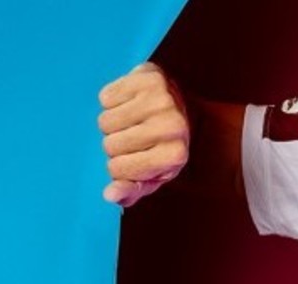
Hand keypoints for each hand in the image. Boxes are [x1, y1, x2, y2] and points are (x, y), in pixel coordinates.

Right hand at [97, 62, 189, 206]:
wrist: (192, 116)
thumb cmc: (165, 151)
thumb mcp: (153, 177)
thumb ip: (131, 191)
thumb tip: (109, 194)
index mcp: (175, 156)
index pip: (116, 168)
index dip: (120, 166)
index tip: (136, 158)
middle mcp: (172, 126)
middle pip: (110, 144)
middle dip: (117, 144)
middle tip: (136, 137)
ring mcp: (162, 98)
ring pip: (105, 120)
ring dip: (114, 123)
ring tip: (135, 121)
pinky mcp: (150, 75)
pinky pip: (106, 96)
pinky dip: (113, 101)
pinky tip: (133, 103)